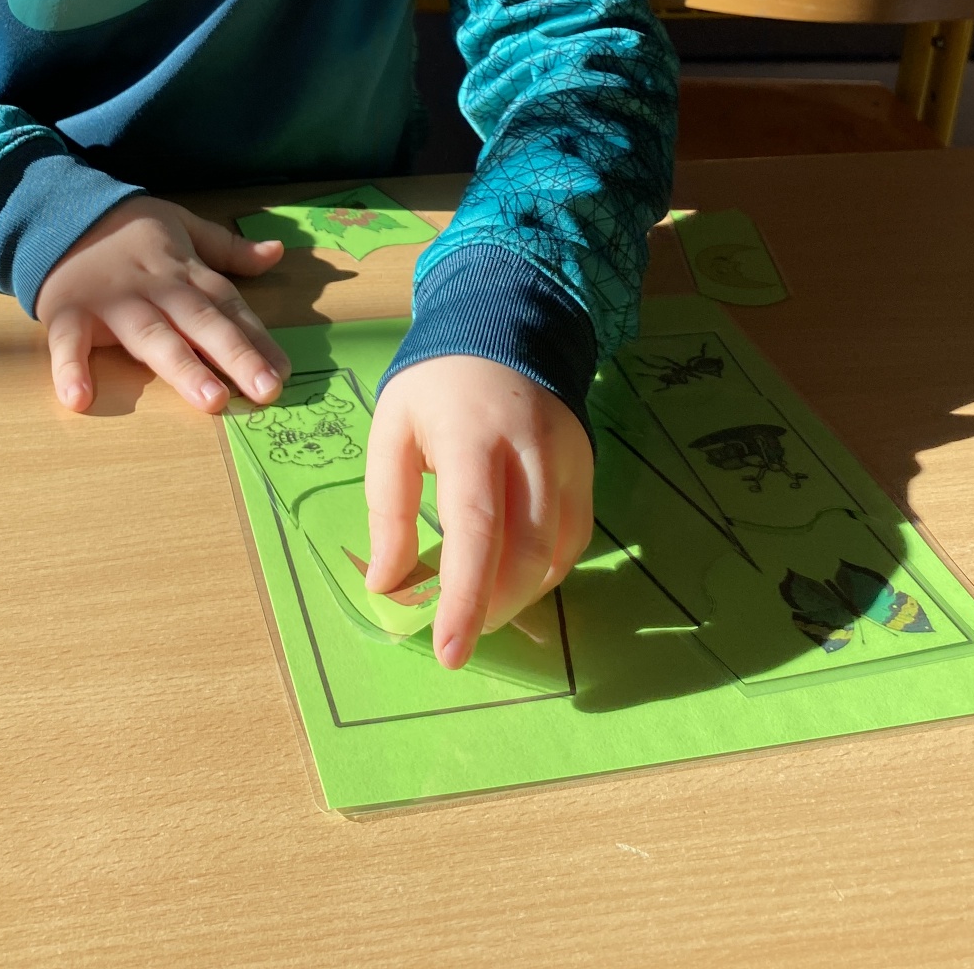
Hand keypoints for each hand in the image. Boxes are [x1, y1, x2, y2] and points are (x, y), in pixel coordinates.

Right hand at [35, 196, 287, 414]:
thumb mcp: (182, 226)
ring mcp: (112, 302)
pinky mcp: (68, 312)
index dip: (257, 338)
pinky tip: (79, 398)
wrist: (60, 211)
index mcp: (184, 271)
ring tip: (212, 400)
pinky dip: (70, 368)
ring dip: (182, 367)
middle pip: (202, 322)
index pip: (228, 305)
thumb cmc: (128, 230)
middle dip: (236, 355)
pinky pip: (69, 343)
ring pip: (152, 336)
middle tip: (267, 390)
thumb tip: (277, 253)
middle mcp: (155, 288)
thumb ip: (227, 248)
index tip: (284, 370)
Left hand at [364, 356, 592, 669]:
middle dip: (492, 607)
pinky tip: (514, 578)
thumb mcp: (392, 429)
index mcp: (471, 435)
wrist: (504, 323)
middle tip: (458, 633)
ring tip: (480, 608)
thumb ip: (388, 508)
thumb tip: (387, 585)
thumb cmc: (436, 383)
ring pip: (555, 552)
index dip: (465, 596)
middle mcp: (530, 448)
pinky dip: (546, 571)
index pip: (476, 528)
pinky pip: (574, 537)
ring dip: (518, 596)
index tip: (450, 650)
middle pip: (525, 551)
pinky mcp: (586, 465)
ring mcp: (567, 457)